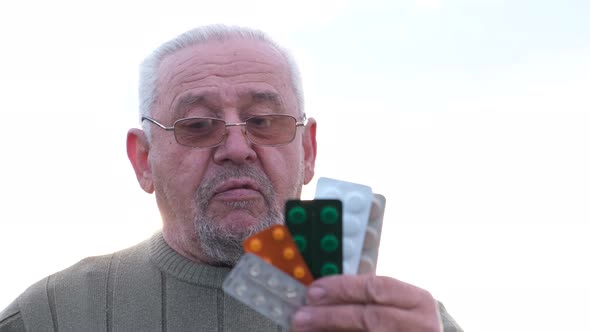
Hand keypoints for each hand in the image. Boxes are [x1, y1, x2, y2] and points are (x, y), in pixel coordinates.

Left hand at [290, 274, 441, 331]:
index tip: (314, 290)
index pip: (377, 287)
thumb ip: (368, 296)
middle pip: (370, 317)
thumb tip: (321, 293)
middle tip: (301, 315)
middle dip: (331, 314)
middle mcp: (420, 324)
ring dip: (331, 330)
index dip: (343, 287)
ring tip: (305, 328)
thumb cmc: (407, 321)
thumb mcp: (398, 304)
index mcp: (419, 300)